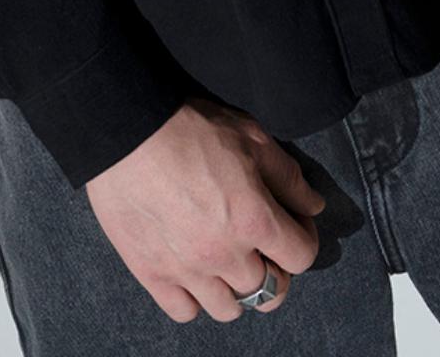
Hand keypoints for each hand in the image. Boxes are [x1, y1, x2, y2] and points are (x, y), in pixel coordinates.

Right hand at [83, 96, 325, 321]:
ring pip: (229, 309)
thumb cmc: (188, 126)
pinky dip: (194, 298)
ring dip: (236, 288)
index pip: (302, 256)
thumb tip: (313, 206)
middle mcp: (225, 255)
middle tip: (262, 245)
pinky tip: (193, 271)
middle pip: (271, 291)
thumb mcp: (250, 136)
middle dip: (276, 268)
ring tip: (227, 262)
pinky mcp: (152, 274)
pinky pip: (185, 312)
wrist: (126, 130)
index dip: (305, 237)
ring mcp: (187, 270)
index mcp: (255, 220)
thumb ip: (287, 176)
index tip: (294, 223)